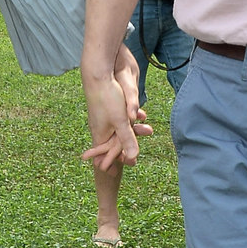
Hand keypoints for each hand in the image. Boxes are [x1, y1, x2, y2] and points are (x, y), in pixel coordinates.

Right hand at [83, 44, 152, 172]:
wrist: (98, 73)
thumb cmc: (107, 97)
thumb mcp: (121, 121)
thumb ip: (128, 139)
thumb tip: (134, 158)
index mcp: (100, 133)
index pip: (104, 155)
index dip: (110, 164)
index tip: (113, 174)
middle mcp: (101, 127)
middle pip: (113, 144)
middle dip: (126, 150)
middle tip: (133, 161)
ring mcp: (105, 117)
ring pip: (121, 129)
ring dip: (135, 131)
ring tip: (148, 130)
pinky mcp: (110, 106)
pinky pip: (122, 118)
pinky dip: (133, 119)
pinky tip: (141, 116)